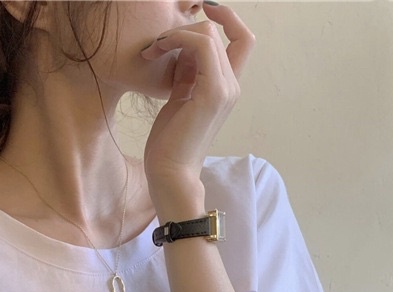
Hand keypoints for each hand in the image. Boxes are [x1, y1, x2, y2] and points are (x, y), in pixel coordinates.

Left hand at [140, 3, 254, 197]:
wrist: (169, 174)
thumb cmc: (169, 144)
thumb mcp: (179, 100)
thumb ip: (187, 75)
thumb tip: (182, 51)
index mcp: (226, 87)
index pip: (240, 39)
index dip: (224, 18)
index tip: (198, 11)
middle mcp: (232, 86)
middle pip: (218, 32)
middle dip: (182, 29)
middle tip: (153, 46)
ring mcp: (226, 89)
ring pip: (209, 35)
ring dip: (175, 34)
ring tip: (151, 50)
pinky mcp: (213, 93)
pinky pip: (201, 46)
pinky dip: (178, 40)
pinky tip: (157, 51)